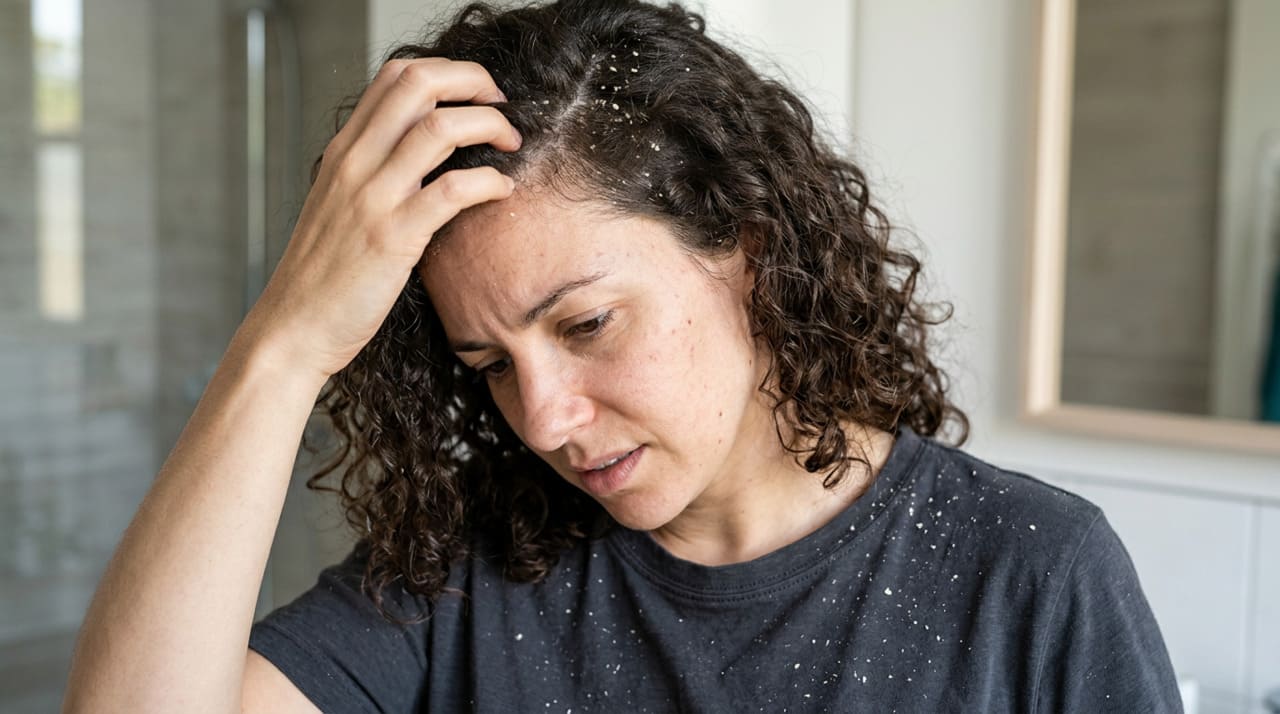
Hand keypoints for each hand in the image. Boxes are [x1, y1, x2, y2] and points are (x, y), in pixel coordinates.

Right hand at [237, 57, 519, 381]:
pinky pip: (453, 191)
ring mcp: (373, 198)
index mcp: (344, 150)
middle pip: (419, 84)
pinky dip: (490, 181)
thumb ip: (372, 172)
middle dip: (473, 82)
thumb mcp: (338, 205)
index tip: (476, 94)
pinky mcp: (394, 238)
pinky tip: (502, 191)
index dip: (446, 72)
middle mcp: (356, 163)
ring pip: (440, 128)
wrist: (294, 327)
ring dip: (489, 126)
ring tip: (511, 144)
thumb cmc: (323, 273)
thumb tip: (419, 152)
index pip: (395, 75)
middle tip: (501, 105)